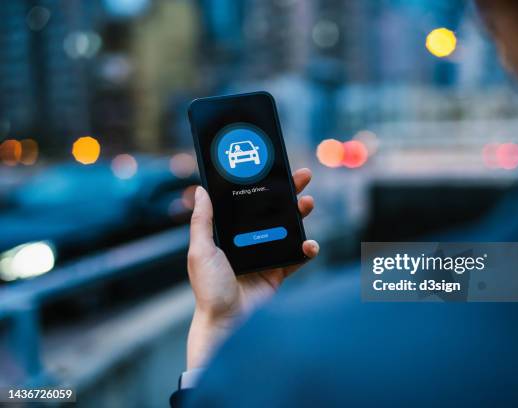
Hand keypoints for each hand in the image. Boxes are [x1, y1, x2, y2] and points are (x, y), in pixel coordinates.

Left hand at [186, 168, 318, 368]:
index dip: (262, 186)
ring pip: (288, 230)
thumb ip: (201, 221)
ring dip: (301, 216)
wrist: (226, 323)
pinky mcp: (279, 273)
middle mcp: (249, 241)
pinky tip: (310, 244)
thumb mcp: (200, 250)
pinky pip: (297, 257)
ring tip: (308, 204)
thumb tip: (200, 190)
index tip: (273, 169)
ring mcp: (266, 256)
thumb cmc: (209, 289)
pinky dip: (307, 249)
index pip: (248, 203)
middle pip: (273, 212)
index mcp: (230, 234)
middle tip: (303, 178)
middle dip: (289, 194)